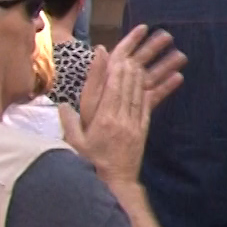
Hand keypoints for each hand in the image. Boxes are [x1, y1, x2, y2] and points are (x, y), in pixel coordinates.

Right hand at [64, 27, 170, 184]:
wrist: (114, 182)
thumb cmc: (90, 162)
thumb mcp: (74, 143)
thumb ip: (69, 121)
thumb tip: (62, 104)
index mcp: (103, 119)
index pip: (113, 88)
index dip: (119, 69)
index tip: (124, 53)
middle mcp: (121, 118)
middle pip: (130, 86)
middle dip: (137, 63)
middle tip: (146, 44)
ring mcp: (134, 123)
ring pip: (142, 92)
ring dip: (150, 72)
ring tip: (155, 56)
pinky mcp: (143, 129)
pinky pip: (150, 106)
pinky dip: (158, 90)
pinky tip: (164, 78)